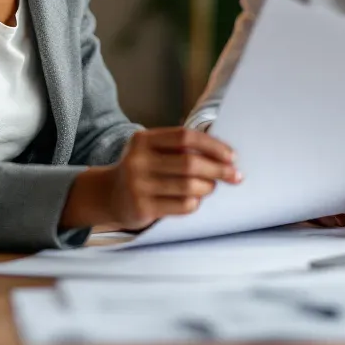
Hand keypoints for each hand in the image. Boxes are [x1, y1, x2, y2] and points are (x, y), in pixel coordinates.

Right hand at [60, 128, 241, 231]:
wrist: (109, 196)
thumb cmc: (142, 170)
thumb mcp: (152, 150)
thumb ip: (180, 148)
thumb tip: (223, 155)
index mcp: (143, 140)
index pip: (185, 137)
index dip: (212, 145)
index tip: (231, 156)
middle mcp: (138, 160)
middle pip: (190, 163)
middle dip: (218, 169)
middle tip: (235, 175)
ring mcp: (138, 185)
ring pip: (189, 186)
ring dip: (208, 187)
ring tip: (211, 187)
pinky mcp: (142, 208)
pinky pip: (182, 206)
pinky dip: (195, 203)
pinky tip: (195, 200)